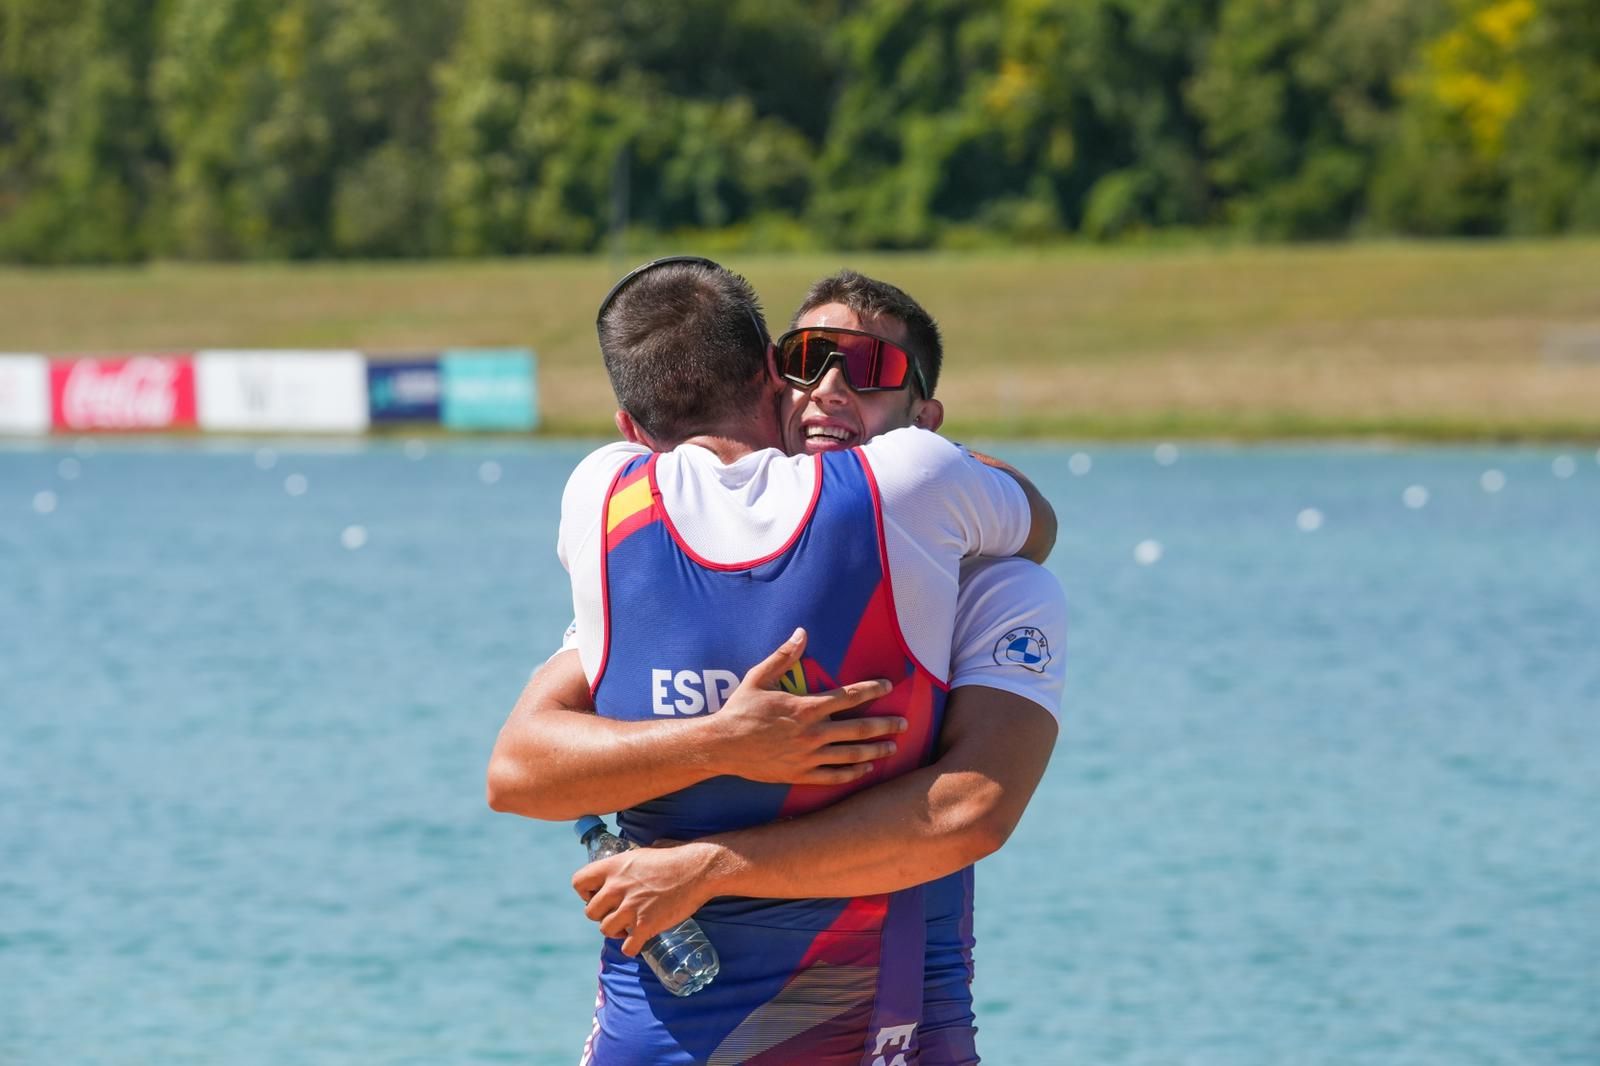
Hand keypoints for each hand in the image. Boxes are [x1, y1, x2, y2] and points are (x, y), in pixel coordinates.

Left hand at [573, 841, 719, 956]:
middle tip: (618, 913)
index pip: (578, 882)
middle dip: (603, 915)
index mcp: (613, 866)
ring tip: (629, 927)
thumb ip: (627, 863)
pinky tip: (640, 940)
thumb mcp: (642, 853)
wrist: (698, 869)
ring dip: (616, 932)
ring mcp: (630, 908)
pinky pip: (627, 948)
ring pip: (605, 930)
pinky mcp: (645, 925)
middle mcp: (617, 887)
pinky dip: (632, 948)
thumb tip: (627, 863)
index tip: (598, 895)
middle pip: (590, 912)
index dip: (585, 893)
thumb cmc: (675, 857)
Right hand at [703, 628, 903, 785]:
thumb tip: (801, 632)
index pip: (848, 696)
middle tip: (904, 724)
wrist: (721, 746)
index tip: (888, 685)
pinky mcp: (800, 774)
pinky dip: (852, 774)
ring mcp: (807, 756)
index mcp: (805, 707)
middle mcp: (812, 733)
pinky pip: (833, 776)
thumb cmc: (739, 709)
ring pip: (850, 755)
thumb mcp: (758, 677)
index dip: (871, 689)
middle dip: (884, 725)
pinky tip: (865, 770)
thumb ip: (784, 656)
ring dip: (874, 751)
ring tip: (892, 748)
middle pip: (858, 729)